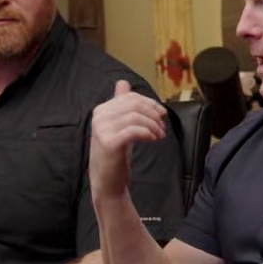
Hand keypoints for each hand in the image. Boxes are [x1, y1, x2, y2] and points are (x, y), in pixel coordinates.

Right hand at [90, 80, 167, 196]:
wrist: (107, 181)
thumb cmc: (115, 154)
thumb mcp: (119, 126)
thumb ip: (120, 105)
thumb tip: (122, 82)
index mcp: (102, 110)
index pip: (130, 97)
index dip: (150, 103)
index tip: (162, 115)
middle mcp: (99, 117)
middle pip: (134, 105)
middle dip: (153, 114)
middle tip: (163, 127)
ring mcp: (102, 130)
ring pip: (136, 117)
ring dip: (153, 126)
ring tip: (160, 135)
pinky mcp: (109, 143)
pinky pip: (134, 130)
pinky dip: (148, 133)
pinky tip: (153, 139)